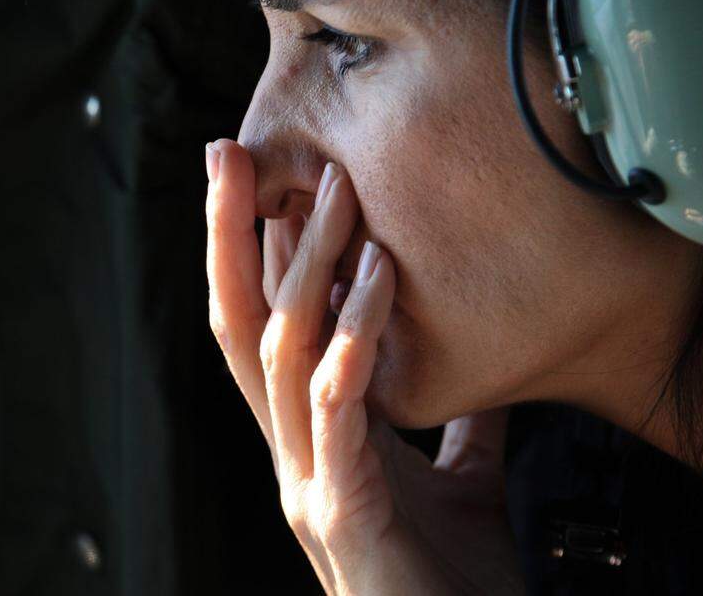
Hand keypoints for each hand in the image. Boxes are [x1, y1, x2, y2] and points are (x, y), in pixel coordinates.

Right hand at [205, 138, 524, 595]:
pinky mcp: (338, 505)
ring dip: (301, 263)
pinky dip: (353, 331)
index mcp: (310, 437)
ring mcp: (303, 477)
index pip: (264, 326)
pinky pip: (335, 400)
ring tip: (333, 189)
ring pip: (278, 347)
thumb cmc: (451, 579)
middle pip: (238, 322)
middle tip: (229, 150)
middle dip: (226, 234)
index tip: (260, 175)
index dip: (254, 251)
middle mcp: (287, 450)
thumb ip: (458, 423)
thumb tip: (475, 366)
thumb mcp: (458, 479)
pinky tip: (378, 274)